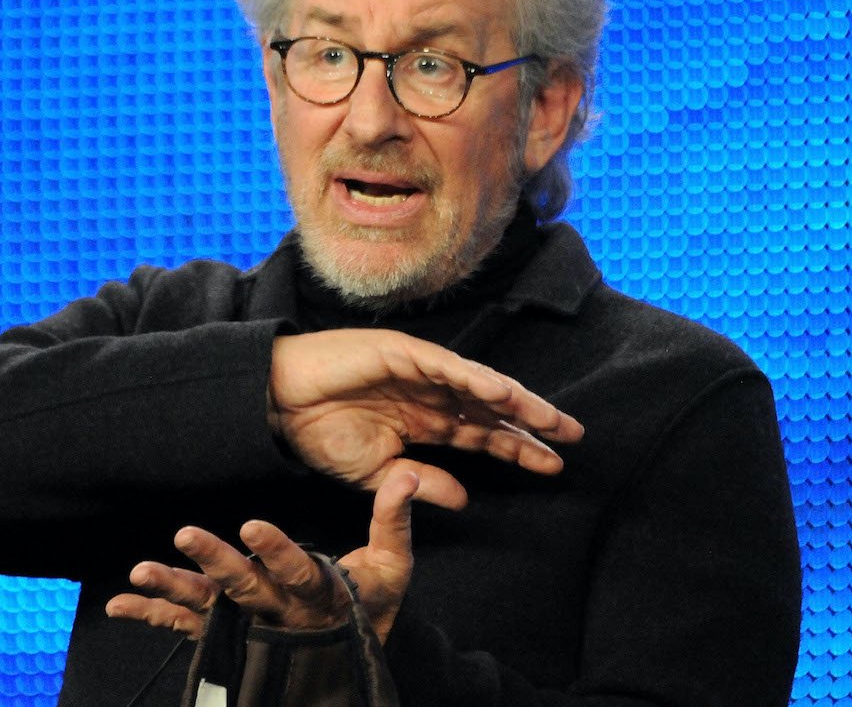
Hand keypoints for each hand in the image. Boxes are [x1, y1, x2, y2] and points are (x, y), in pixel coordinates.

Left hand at [105, 471, 419, 642]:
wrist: (350, 657)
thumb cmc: (373, 602)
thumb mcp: (393, 564)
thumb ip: (393, 518)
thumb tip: (406, 473)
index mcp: (319, 593)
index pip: (296, 570)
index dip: (275, 550)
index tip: (251, 525)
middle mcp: (279, 613)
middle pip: (244, 588)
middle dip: (216, 561)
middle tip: (186, 534)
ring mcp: (248, 625)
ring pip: (209, 608)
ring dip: (173, 589)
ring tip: (139, 572)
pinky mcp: (225, 633)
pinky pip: (185, 626)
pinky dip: (153, 614)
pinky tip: (120, 602)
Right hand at [269, 329, 582, 508]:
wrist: (277, 404)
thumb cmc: (319, 433)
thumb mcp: (379, 474)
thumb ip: (423, 482)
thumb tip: (466, 499)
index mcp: (424, 421)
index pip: (482, 434)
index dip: (517, 448)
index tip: (554, 465)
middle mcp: (429, 394)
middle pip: (492, 408)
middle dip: (532, 422)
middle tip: (574, 436)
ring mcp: (419, 370)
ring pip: (480, 385)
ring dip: (516, 400)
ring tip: (552, 418)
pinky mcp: (403, 352)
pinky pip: (448, 367)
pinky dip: (477, 379)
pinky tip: (505, 394)